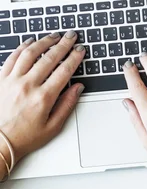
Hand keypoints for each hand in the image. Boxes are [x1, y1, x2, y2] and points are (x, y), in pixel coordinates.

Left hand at [0, 31, 84, 164]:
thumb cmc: (24, 136)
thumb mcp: (53, 126)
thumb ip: (67, 104)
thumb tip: (78, 88)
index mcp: (43, 97)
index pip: (64, 70)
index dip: (74, 57)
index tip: (80, 50)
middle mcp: (27, 86)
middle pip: (49, 58)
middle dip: (63, 44)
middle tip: (71, 36)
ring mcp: (12, 80)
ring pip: (29, 53)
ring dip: (43, 41)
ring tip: (53, 36)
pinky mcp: (1, 79)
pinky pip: (12, 57)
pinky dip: (22, 47)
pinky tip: (30, 42)